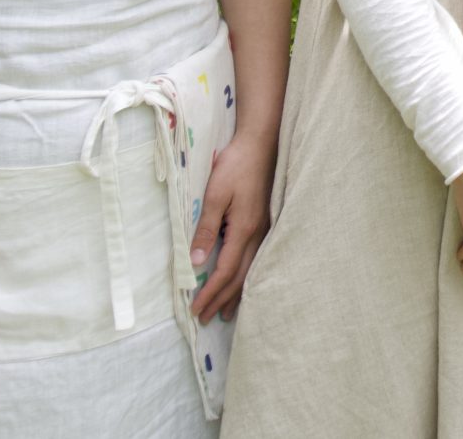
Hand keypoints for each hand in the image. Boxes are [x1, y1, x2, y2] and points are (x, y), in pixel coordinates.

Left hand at [189, 131, 274, 322]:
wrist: (261, 143)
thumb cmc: (236, 165)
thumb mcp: (215, 194)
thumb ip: (206, 228)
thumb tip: (196, 262)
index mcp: (244, 230)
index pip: (224, 271)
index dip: (210, 293)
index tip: (195, 309)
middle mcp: (258, 234)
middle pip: (240, 277)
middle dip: (222, 300)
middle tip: (207, 319)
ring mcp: (265, 229)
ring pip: (251, 270)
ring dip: (237, 293)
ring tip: (227, 311)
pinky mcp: (266, 222)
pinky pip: (257, 259)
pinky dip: (247, 277)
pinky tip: (245, 280)